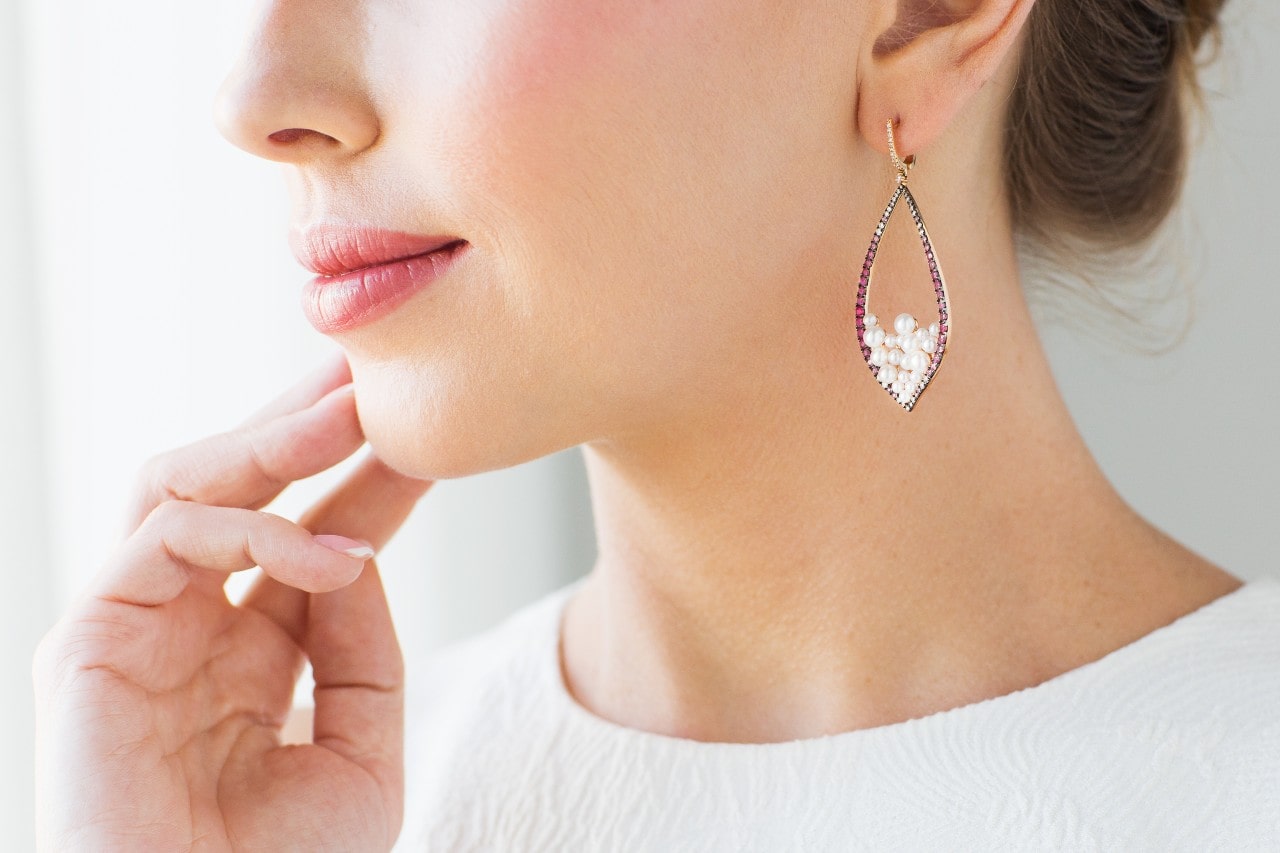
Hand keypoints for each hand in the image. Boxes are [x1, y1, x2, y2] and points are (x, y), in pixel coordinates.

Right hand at [33, 353, 433, 850]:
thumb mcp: (361, 752)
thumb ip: (364, 653)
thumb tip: (357, 553)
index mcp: (247, 649)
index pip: (308, 533)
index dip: (367, 480)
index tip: (429, 434)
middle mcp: (186, 623)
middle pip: (235, 485)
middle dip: (304, 423)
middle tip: (374, 373)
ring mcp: (134, 626)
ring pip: (182, 482)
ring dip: (272, 440)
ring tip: (355, 414)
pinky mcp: (88, 639)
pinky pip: (168, 538)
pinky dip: (254, 530)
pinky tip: (335, 556)